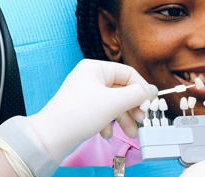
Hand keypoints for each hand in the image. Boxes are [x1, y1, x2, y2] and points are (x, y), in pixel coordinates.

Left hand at [32, 59, 156, 159]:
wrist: (52, 137)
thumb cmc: (79, 114)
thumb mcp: (114, 102)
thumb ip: (136, 94)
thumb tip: (151, 90)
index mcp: (95, 68)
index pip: (127, 73)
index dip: (141, 88)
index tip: (150, 103)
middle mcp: (90, 77)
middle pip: (121, 89)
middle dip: (132, 107)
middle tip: (142, 119)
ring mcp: (85, 93)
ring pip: (113, 103)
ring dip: (123, 118)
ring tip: (130, 132)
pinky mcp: (82, 108)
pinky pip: (102, 112)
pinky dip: (108, 123)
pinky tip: (106, 133)